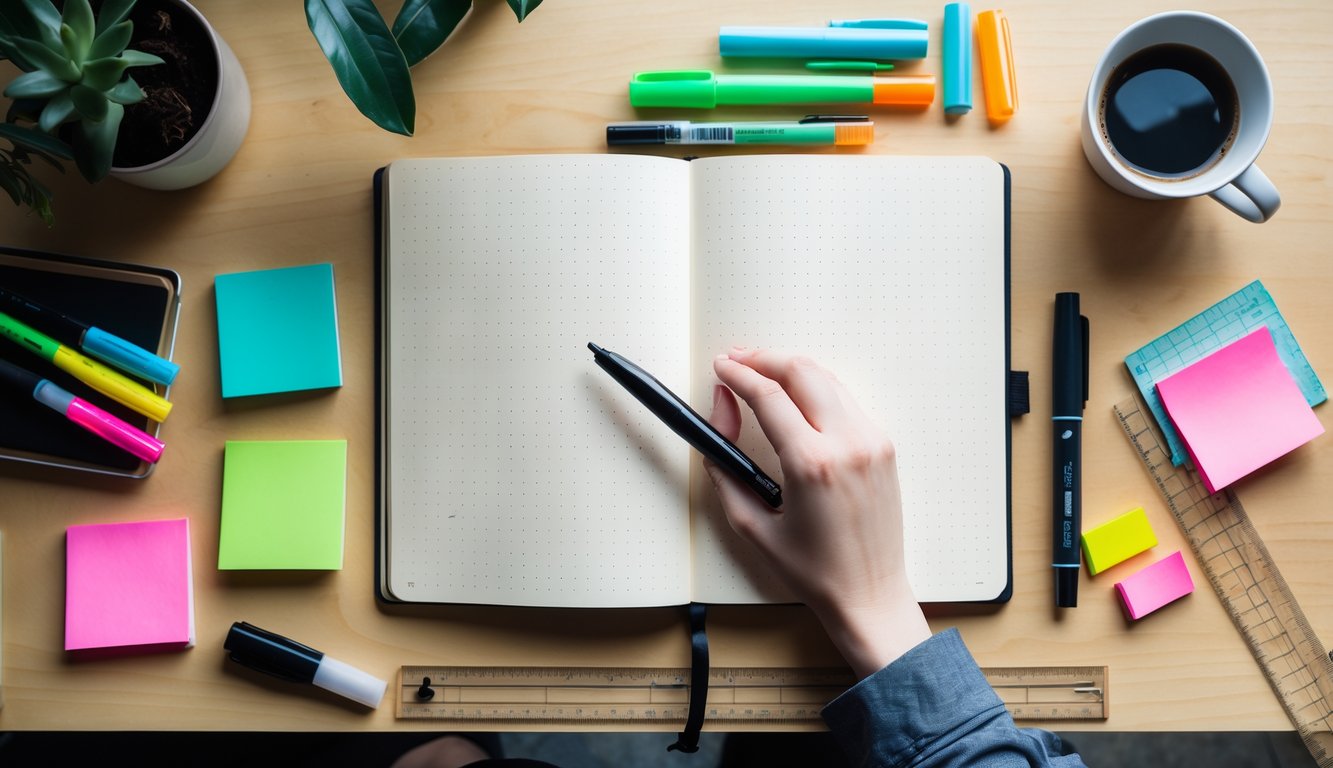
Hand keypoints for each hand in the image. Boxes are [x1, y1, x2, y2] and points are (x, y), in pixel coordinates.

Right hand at [705, 348, 930, 677]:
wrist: (870, 595)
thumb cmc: (812, 570)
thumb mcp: (751, 523)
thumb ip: (725, 465)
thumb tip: (721, 414)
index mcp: (812, 464)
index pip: (769, 395)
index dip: (738, 374)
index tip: (720, 367)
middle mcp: (848, 444)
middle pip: (801, 371)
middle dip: (763, 359)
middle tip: (736, 360)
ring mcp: (872, 442)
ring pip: (827, 379)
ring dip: (791, 368)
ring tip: (760, 370)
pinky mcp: (884, 447)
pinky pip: (846, 400)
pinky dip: (816, 388)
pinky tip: (795, 394)